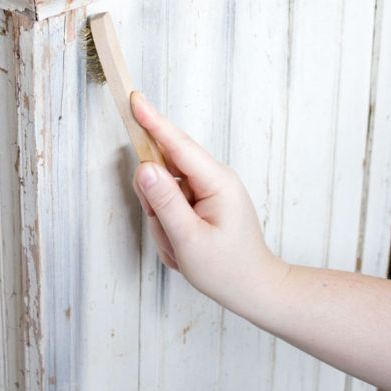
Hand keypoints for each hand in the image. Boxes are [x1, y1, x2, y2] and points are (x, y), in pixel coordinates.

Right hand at [130, 91, 287, 319]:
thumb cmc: (227, 269)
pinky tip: (183, 248)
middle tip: (168, 234)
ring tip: (181, 248)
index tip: (135, 99)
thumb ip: (164, 202)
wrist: (254, 290)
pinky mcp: (201, 201)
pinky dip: (169, 227)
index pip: (178, 145)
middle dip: (156, 204)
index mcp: (217, 181)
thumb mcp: (189, 239)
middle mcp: (213, 178)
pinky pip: (170, 205)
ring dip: (163, 222)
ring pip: (163, 191)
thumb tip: (143, 167)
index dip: (154, 122)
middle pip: (164, 169)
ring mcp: (207, 190)